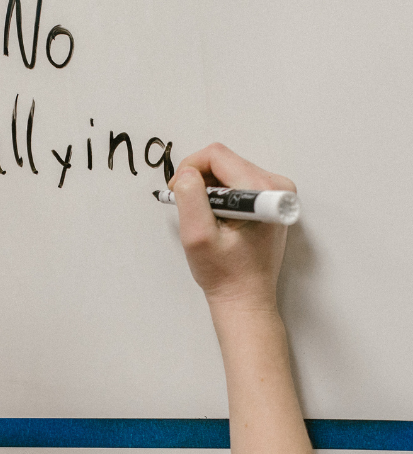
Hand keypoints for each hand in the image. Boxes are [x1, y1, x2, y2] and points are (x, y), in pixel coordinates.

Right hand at [172, 143, 294, 311]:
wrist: (245, 298)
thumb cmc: (226, 274)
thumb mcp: (198, 237)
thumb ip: (191, 198)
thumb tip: (187, 173)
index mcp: (262, 192)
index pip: (217, 155)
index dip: (189, 169)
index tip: (177, 192)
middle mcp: (276, 186)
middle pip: (223, 160)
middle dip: (197, 180)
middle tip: (188, 209)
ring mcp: (275, 192)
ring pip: (227, 170)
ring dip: (207, 189)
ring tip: (203, 218)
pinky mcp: (269, 200)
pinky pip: (235, 182)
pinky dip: (217, 195)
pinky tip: (215, 218)